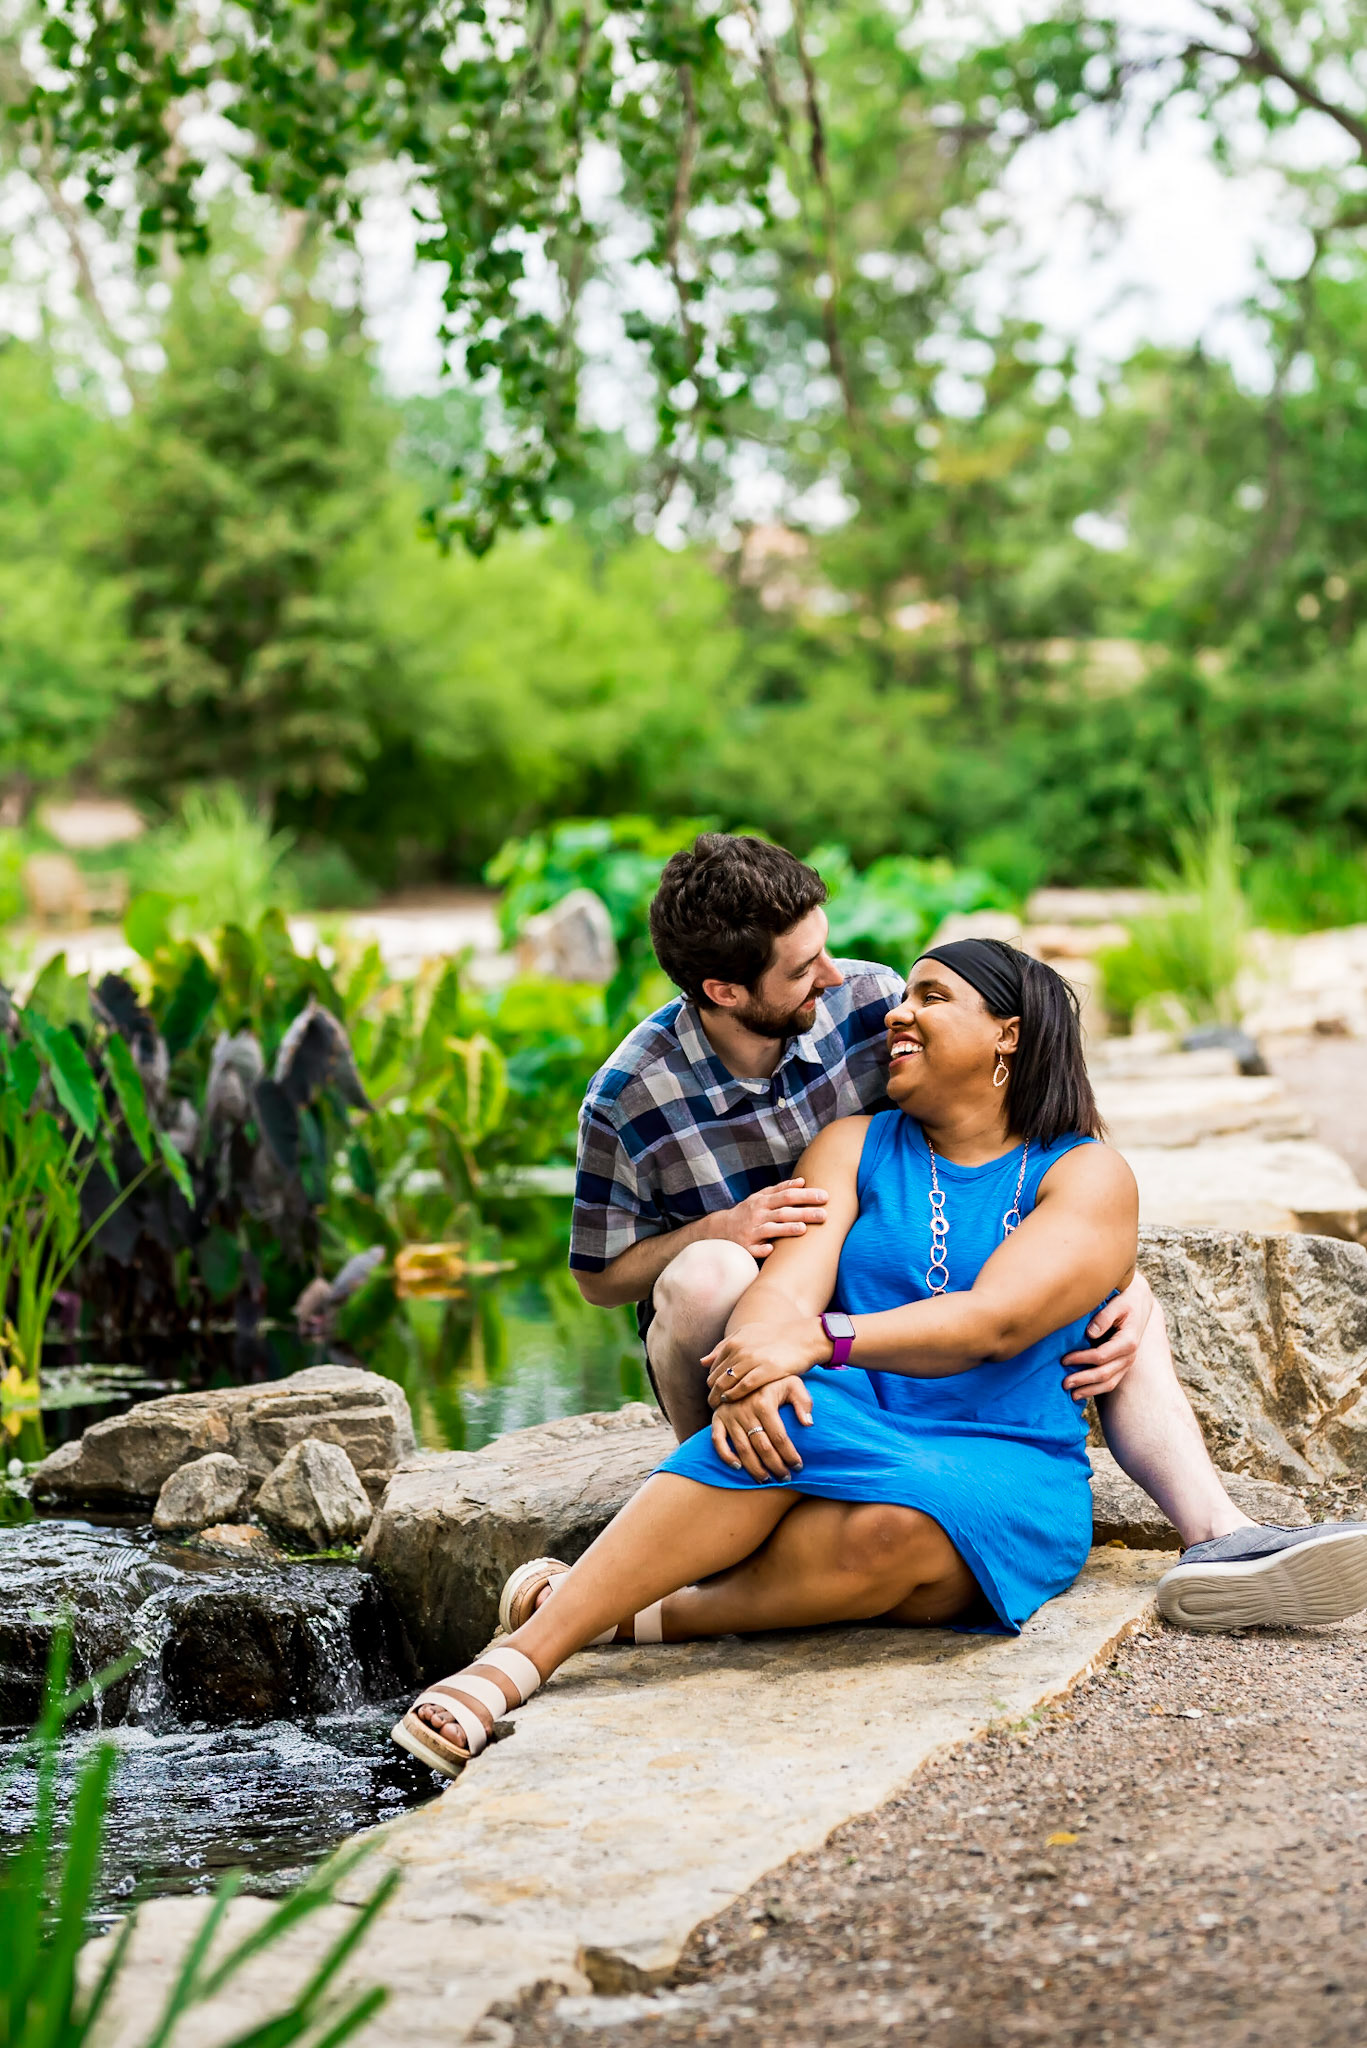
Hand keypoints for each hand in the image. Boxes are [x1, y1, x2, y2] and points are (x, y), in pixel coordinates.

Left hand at [704, 1318, 826, 1404]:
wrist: (802, 1338)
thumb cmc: (776, 1338)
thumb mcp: (747, 1335)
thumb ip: (724, 1347)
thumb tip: (703, 1362)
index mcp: (734, 1341)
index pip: (714, 1366)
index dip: (712, 1381)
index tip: (714, 1391)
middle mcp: (739, 1349)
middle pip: (716, 1376)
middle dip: (712, 1392)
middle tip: (712, 1404)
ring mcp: (752, 1360)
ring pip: (726, 1383)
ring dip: (719, 1398)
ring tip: (718, 1408)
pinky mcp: (765, 1371)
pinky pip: (742, 1387)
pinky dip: (733, 1396)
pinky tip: (731, 1402)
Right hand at [711, 1378, 813, 1481]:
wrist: (748, 1367)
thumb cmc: (775, 1380)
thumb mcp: (793, 1383)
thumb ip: (804, 1401)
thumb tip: (808, 1424)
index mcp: (764, 1402)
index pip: (779, 1437)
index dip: (790, 1455)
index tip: (799, 1466)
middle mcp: (745, 1409)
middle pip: (762, 1447)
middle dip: (775, 1466)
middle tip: (785, 1478)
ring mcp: (729, 1415)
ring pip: (742, 1448)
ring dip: (754, 1468)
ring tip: (767, 1480)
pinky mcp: (717, 1418)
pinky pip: (717, 1440)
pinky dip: (726, 1455)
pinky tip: (738, 1467)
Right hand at [716, 1178, 827, 1260]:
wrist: (720, 1229)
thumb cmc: (747, 1212)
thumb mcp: (761, 1197)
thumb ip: (780, 1189)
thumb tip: (802, 1181)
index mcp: (763, 1202)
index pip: (788, 1196)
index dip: (806, 1195)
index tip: (825, 1196)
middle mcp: (758, 1215)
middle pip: (783, 1212)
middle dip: (804, 1212)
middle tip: (824, 1214)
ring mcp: (751, 1231)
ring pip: (770, 1229)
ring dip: (786, 1229)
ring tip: (803, 1229)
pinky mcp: (745, 1247)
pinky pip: (753, 1249)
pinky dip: (761, 1249)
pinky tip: (771, 1249)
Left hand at [1061, 1271, 1154, 1401]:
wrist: (1139, 1303)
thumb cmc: (1125, 1301)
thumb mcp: (1116, 1304)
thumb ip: (1104, 1317)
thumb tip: (1090, 1333)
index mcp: (1128, 1341)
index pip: (1102, 1356)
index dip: (1081, 1359)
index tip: (1064, 1359)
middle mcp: (1130, 1355)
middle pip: (1105, 1374)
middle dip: (1083, 1380)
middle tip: (1064, 1383)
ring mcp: (1127, 1362)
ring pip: (1109, 1383)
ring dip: (1090, 1390)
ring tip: (1072, 1395)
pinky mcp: (1122, 1365)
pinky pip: (1111, 1382)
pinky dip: (1097, 1389)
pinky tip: (1082, 1392)